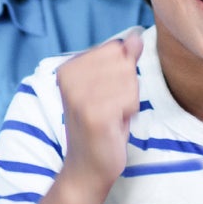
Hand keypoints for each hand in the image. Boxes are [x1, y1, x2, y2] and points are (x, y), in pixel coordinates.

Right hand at [54, 29, 142, 194]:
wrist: (88, 166)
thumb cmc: (102, 125)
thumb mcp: (111, 86)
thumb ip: (122, 59)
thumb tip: (134, 36)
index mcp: (68, 67)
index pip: (116, 49)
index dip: (122, 73)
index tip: (107, 94)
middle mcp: (68, 78)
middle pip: (124, 63)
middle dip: (127, 88)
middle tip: (111, 108)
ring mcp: (78, 96)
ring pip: (129, 81)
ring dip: (128, 102)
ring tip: (112, 117)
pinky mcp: (93, 114)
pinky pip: (130, 99)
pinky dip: (128, 114)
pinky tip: (113, 125)